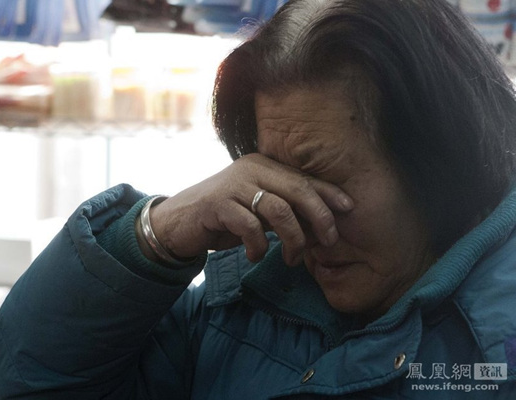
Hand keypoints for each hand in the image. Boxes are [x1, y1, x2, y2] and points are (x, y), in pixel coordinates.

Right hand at [143, 153, 353, 265]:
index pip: (304, 177)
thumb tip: (319, 224)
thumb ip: (282, 210)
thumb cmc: (223, 218)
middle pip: (298, 190)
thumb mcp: (256, 210)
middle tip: (329, 242)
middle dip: (320, 217)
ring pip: (278, 210)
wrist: (177, 223)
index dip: (329, 192)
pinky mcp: (217, 205)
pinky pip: (250, 227)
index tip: (350, 208)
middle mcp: (251, 169)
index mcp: (263, 165)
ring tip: (291, 258)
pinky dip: (258, 246)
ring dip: (292, 239)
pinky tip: (255, 256)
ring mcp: (234, 185)